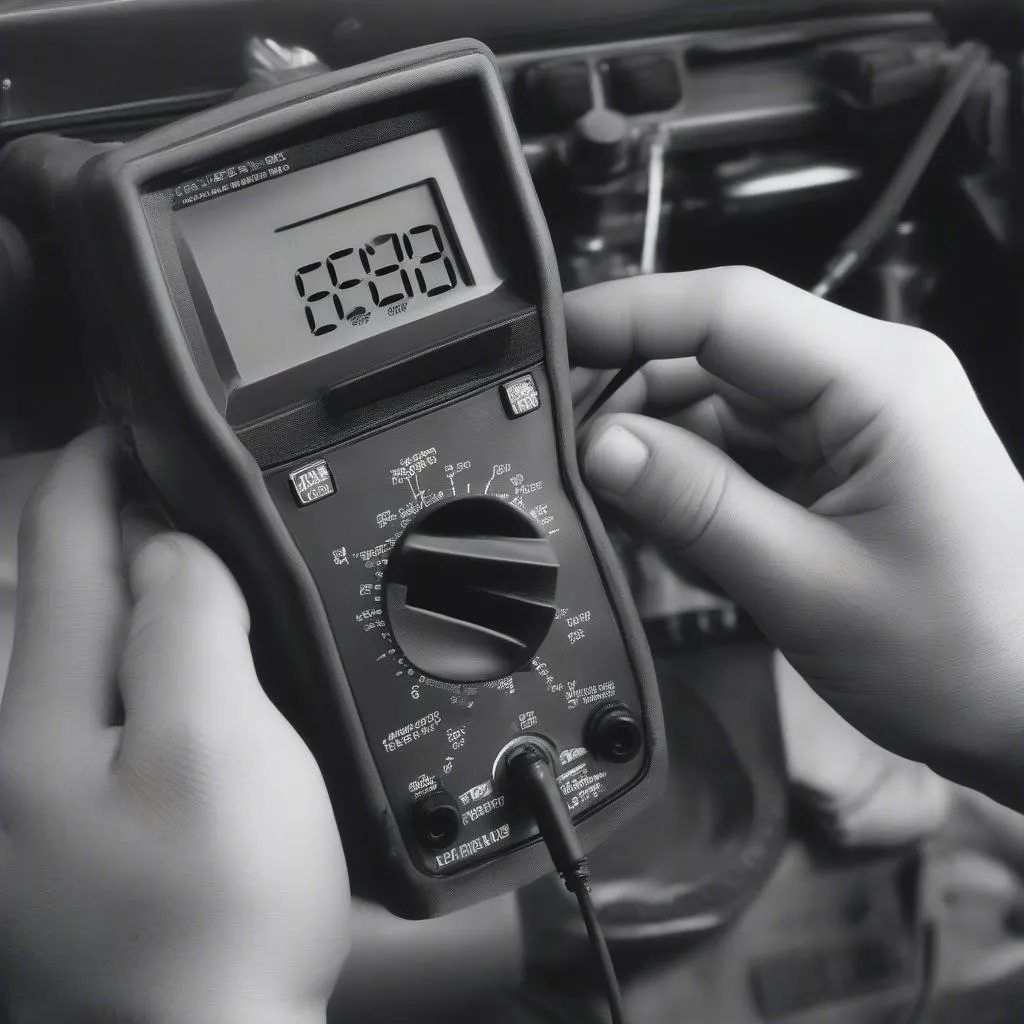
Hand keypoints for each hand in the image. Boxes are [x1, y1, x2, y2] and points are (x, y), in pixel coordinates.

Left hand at [0, 431, 348, 1023]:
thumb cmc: (216, 913)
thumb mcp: (216, 744)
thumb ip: (186, 628)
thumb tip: (171, 554)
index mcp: (38, 723)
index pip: (62, 560)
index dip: (96, 478)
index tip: (128, 425)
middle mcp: (21, 756)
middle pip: (55, 604)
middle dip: (97, 529)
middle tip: (157, 481)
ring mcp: (44, 799)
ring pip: (76, 658)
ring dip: (116, 593)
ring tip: (165, 553)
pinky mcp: (79, 831)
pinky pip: (99, 710)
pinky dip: (134, 660)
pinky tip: (174, 661)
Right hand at [568, 268, 1023, 809]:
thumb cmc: (967, 652)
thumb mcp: (807, 583)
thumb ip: (694, 504)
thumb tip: (600, 445)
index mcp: (875, 382)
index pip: (724, 308)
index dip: (623, 316)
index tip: (547, 342)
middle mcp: (863, 384)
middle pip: (709, 359)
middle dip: (634, 412)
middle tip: (576, 474)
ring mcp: (850, 424)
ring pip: (717, 412)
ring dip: (668, 465)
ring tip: (647, 532)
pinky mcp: (837, 465)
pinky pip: (742, 456)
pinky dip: (701, 494)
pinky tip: (696, 547)